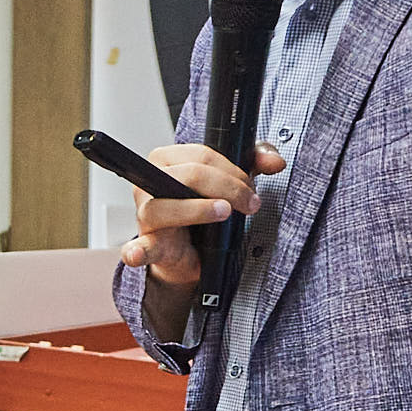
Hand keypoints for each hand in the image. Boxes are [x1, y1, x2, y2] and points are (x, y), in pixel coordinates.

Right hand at [115, 142, 284, 288]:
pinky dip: (136, 251)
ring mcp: (145, 213)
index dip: (232, 170)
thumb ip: (254, 163)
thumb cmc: (203, 207)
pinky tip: (136, 255)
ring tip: (223, 213)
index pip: (201, 156)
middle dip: (228, 188)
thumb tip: (275, 161)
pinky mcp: (148, 242)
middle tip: (249, 204)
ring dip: (199, 210)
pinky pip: (139, 247)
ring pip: (167, 205)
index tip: (250, 186)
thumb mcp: (231, 180)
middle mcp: (149, 182)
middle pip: (189, 175)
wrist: (192, 249)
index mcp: (166, 160)